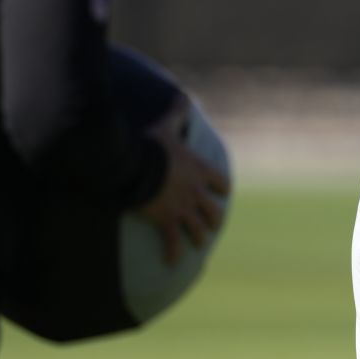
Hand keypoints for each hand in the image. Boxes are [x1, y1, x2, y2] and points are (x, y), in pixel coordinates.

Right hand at [139, 95, 230, 264]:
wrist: (137, 164)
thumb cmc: (151, 144)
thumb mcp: (166, 127)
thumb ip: (177, 114)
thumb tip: (183, 96)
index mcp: (198, 170)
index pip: (220, 183)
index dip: (221, 188)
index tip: (222, 193)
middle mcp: (196, 192)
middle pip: (213, 211)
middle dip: (212, 218)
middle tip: (211, 224)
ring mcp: (183, 208)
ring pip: (198, 229)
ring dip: (197, 237)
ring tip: (196, 244)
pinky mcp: (167, 220)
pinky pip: (173, 242)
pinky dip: (172, 253)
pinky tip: (172, 263)